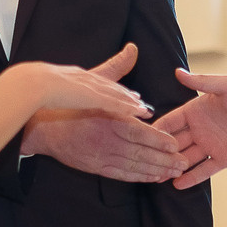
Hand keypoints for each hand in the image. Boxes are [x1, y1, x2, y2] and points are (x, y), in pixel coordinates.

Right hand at [23, 50, 185, 179]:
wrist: (43, 128)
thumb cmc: (71, 102)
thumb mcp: (93, 81)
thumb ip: (117, 67)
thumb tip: (133, 48)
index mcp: (106, 117)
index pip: (138, 131)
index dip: (158, 139)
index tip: (175, 144)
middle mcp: (105, 139)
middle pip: (140, 152)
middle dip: (164, 159)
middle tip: (184, 162)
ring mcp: (100, 155)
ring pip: (134, 166)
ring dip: (156, 171)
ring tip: (175, 172)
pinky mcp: (96, 167)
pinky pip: (122, 175)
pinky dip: (139, 178)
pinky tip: (154, 178)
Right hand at [29, 49, 151, 121]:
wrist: (31, 84)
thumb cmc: (34, 86)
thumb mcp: (46, 83)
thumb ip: (50, 87)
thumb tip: (41, 91)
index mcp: (74, 76)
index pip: (98, 83)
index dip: (113, 89)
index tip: (124, 96)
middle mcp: (85, 79)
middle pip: (111, 87)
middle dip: (125, 95)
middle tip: (139, 102)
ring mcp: (90, 88)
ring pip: (116, 94)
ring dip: (131, 101)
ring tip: (143, 109)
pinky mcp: (93, 97)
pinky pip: (114, 103)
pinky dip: (127, 107)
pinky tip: (138, 112)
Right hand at [157, 70, 226, 189]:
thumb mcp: (226, 86)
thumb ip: (202, 82)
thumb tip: (178, 72)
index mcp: (196, 111)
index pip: (171, 121)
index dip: (158, 129)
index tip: (142, 137)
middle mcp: (200, 129)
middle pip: (175, 142)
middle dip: (161, 151)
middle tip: (145, 161)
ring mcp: (210, 145)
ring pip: (186, 158)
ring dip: (173, 166)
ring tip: (157, 175)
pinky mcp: (223, 159)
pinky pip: (204, 170)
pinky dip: (191, 178)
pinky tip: (176, 184)